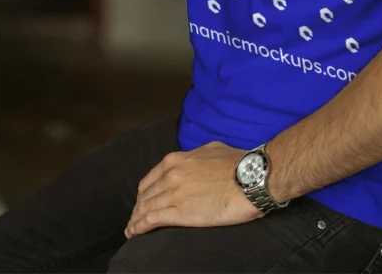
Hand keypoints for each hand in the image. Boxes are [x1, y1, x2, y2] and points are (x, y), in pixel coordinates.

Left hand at [125, 142, 261, 238]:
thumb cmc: (237, 163)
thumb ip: (195, 156)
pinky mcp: (180, 212)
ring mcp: (174, 193)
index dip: (145, 193)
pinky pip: (151, 220)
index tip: (143, 201)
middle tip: (136, 218)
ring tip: (131, 229)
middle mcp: (171, 175)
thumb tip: (193, 161)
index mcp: (176, 160)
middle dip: (138, 208)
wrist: (250, 177)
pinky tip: (135, 233)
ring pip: (145, 208)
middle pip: (146, 195)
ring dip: (136, 220)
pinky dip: (139, 227)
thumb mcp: (211, 149)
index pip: (151, 179)